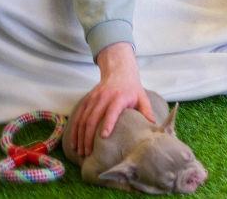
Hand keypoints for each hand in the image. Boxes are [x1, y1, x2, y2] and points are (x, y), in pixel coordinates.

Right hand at [70, 42, 154, 157]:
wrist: (119, 72)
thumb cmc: (132, 89)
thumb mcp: (142, 98)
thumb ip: (146, 111)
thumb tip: (152, 125)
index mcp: (119, 97)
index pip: (112, 111)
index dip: (108, 123)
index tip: (103, 137)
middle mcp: (103, 98)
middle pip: (93, 118)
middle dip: (89, 137)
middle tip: (88, 153)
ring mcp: (93, 99)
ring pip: (83, 119)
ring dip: (80, 136)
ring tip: (80, 152)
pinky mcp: (86, 101)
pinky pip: (77, 117)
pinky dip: (74, 130)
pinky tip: (74, 142)